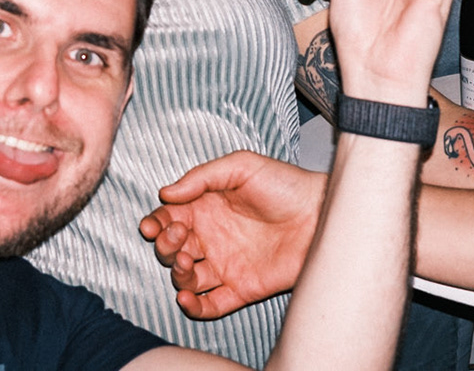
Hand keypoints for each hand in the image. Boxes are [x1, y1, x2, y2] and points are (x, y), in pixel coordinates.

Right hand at [138, 152, 324, 319]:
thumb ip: (201, 176)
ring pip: (185, 278)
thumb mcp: (241, 166)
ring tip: (185, 262)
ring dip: (176, 274)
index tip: (152, 226)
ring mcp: (225, 264)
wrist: (321, 215)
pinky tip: (186, 297)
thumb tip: (166, 193)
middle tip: (177, 237)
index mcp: (206, 207)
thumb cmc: (286, 185)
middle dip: (165, 246)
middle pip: (172, 249)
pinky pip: (210, 304)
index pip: (169, 218)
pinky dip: (193, 306)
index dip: (156, 224)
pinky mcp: (241, 288)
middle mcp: (212, 238)